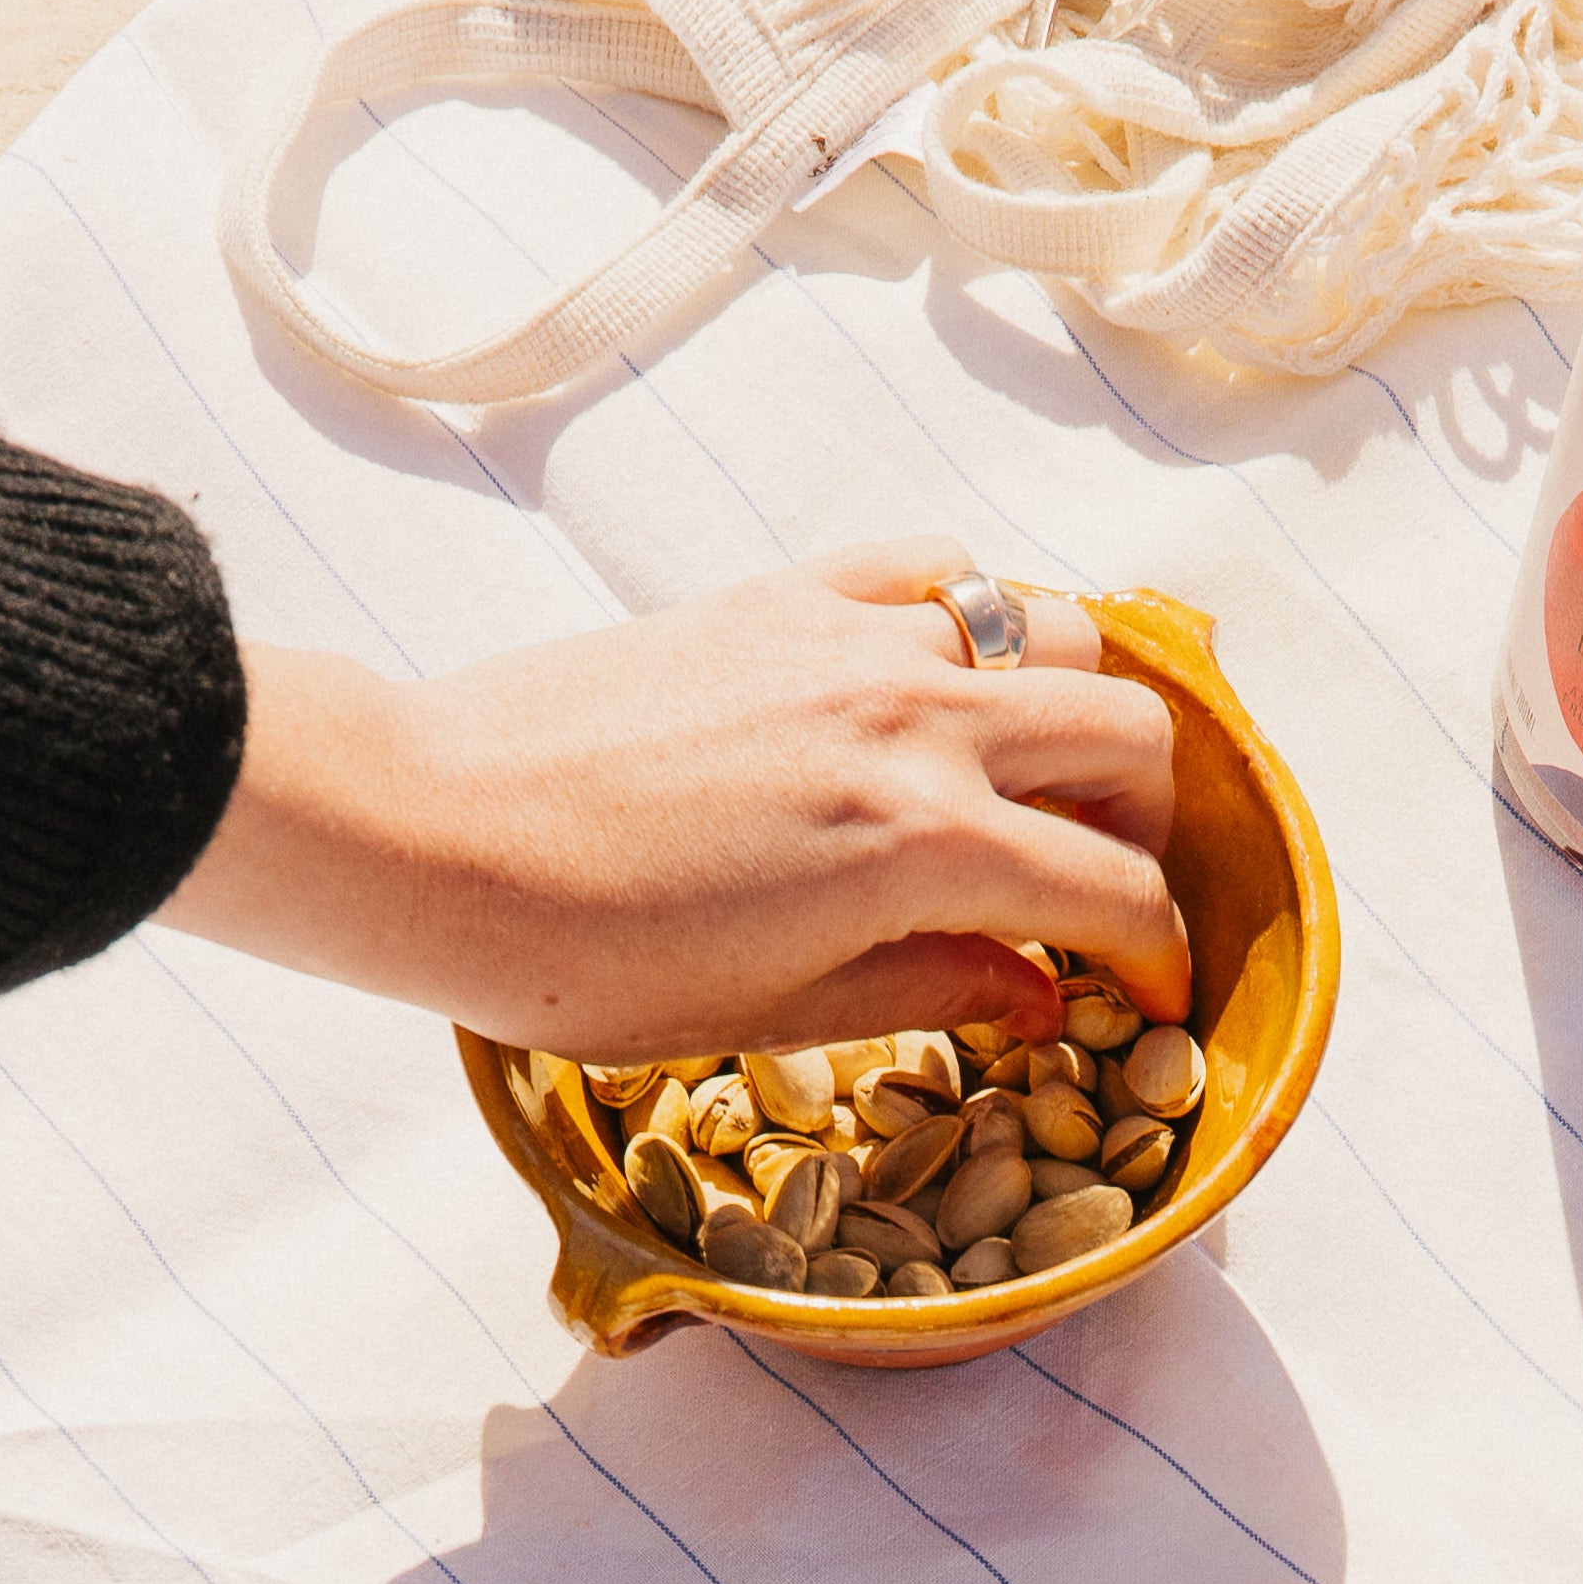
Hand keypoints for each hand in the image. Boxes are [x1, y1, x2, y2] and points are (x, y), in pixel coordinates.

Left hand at [164, 537, 1190, 1058]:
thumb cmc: (581, 954)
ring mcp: (854, 640)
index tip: (1142, 986)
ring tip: (1032, 777)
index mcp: (927, 846)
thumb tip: (1035, 995)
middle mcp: (919, 721)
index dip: (1154, 950)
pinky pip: (934, 569)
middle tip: (1102, 877)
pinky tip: (939, 679)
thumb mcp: (775, 1014)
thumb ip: (931, 987)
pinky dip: (973, 616)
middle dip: (1148, 817)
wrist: (428, 831)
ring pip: (1056, 629)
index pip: (1116, 890)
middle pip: (1130, 735)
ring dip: (1077, 707)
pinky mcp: (782, 596)